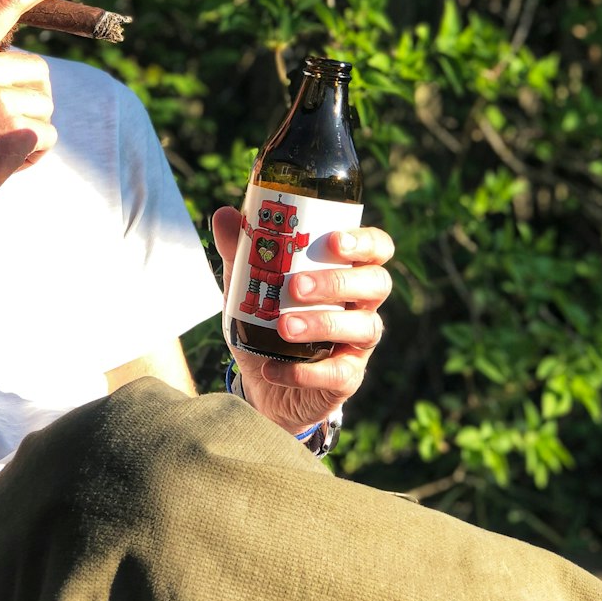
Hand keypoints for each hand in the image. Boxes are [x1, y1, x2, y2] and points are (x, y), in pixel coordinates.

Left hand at [212, 206, 393, 435]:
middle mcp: (362, 304)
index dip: (365, 242)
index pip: (377, 248)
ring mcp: (359, 343)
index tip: (334, 241)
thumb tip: (224, 215)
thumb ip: (241, 253)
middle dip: (337, 282)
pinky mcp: (348, 377)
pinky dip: (305, 371)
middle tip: (296, 286)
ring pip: (365, 328)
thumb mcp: (248, 287)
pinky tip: (273, 368)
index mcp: (346, 271)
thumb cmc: (264, 322)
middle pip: (376, 283)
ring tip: (282, 327)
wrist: (261, 385)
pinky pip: (340, 374)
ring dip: (322, 324)